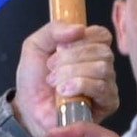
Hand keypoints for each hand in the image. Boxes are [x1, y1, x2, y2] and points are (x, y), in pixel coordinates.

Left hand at [15, 22, 116, 136]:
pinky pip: (101, 88)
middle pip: (101, 51)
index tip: (59, 47)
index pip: (101, 35)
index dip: (82, 38)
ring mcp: (107, 84)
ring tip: (54, 82)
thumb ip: (54, 29)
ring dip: (71, 73)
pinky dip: (80, 85)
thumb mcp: (36, 45)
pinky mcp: (108, 104)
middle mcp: (102, 65)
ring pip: (101, 68)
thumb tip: (79, 28)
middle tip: (51, 68)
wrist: (28, 109)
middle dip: (71, 58)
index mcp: (89, 49)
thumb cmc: (34, 79)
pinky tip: (64, 92)